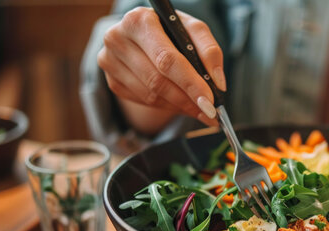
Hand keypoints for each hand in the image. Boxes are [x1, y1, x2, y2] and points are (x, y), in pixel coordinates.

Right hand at [98, 7, 224, 126]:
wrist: (143, 34)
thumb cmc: (170, 30)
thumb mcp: (192, 30)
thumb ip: (209, 51)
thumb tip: (218, 83)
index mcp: (139, 20)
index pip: (166, 59)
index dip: (190, 83)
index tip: (209, 101)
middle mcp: (117, 38)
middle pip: (158, 81)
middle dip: (188, 100)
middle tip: (210, 112)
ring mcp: (110, 61)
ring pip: (151, 96)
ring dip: (179, 106)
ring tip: (199, 108)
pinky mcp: (112, 81)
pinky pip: (144, 102)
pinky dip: (167, 106)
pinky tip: (180, 103)